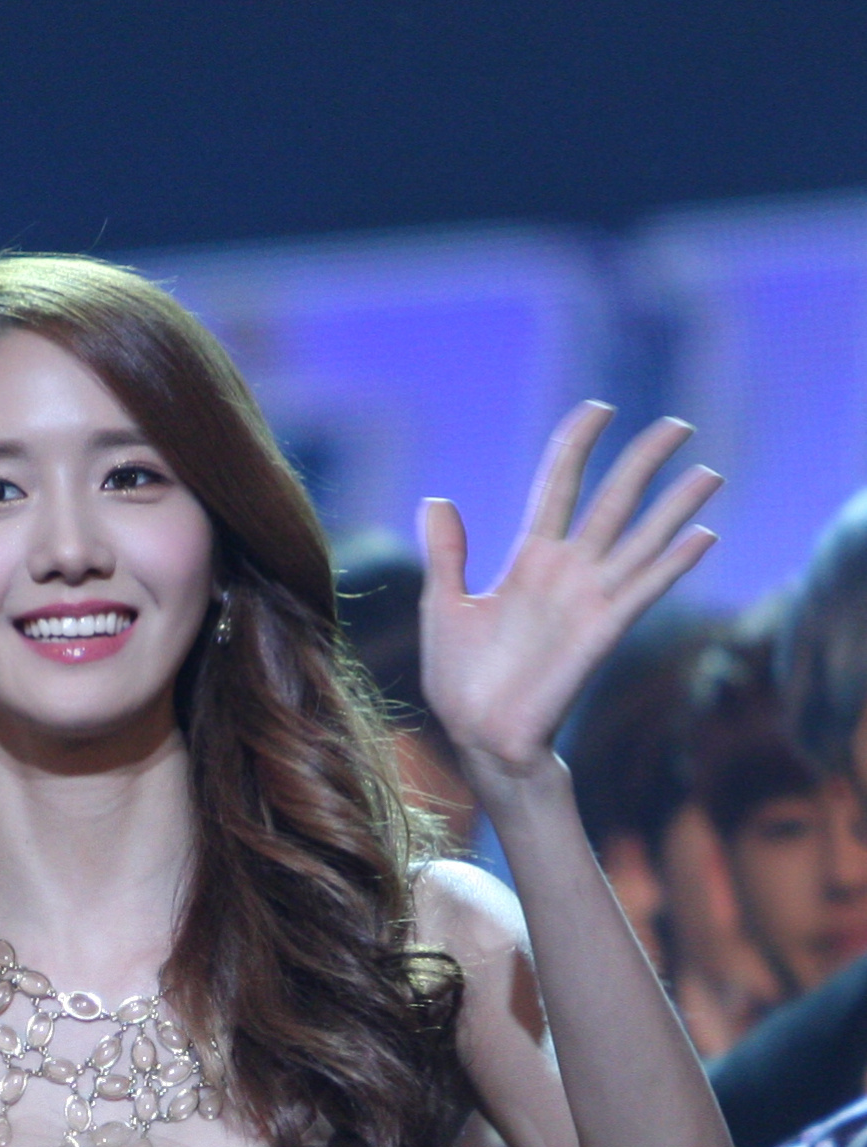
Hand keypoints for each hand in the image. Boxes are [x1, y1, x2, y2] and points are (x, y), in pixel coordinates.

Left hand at [419, 403, 721, 786]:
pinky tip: (703, 535)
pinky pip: (643, 589)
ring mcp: (589, 599)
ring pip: (641, 539)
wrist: (478, 736)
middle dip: (644, 461)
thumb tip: (437, 498)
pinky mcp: (602, 632)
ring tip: (709, 472)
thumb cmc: (460, 681)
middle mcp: (567, 571)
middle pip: (614, 500)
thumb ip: (448, 554)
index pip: (559, 484)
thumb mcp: (444, 606)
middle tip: (679, 425)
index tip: (600, 409)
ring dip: (677, 506)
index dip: (578, 445)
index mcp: (528, 559)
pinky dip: (673, 563)